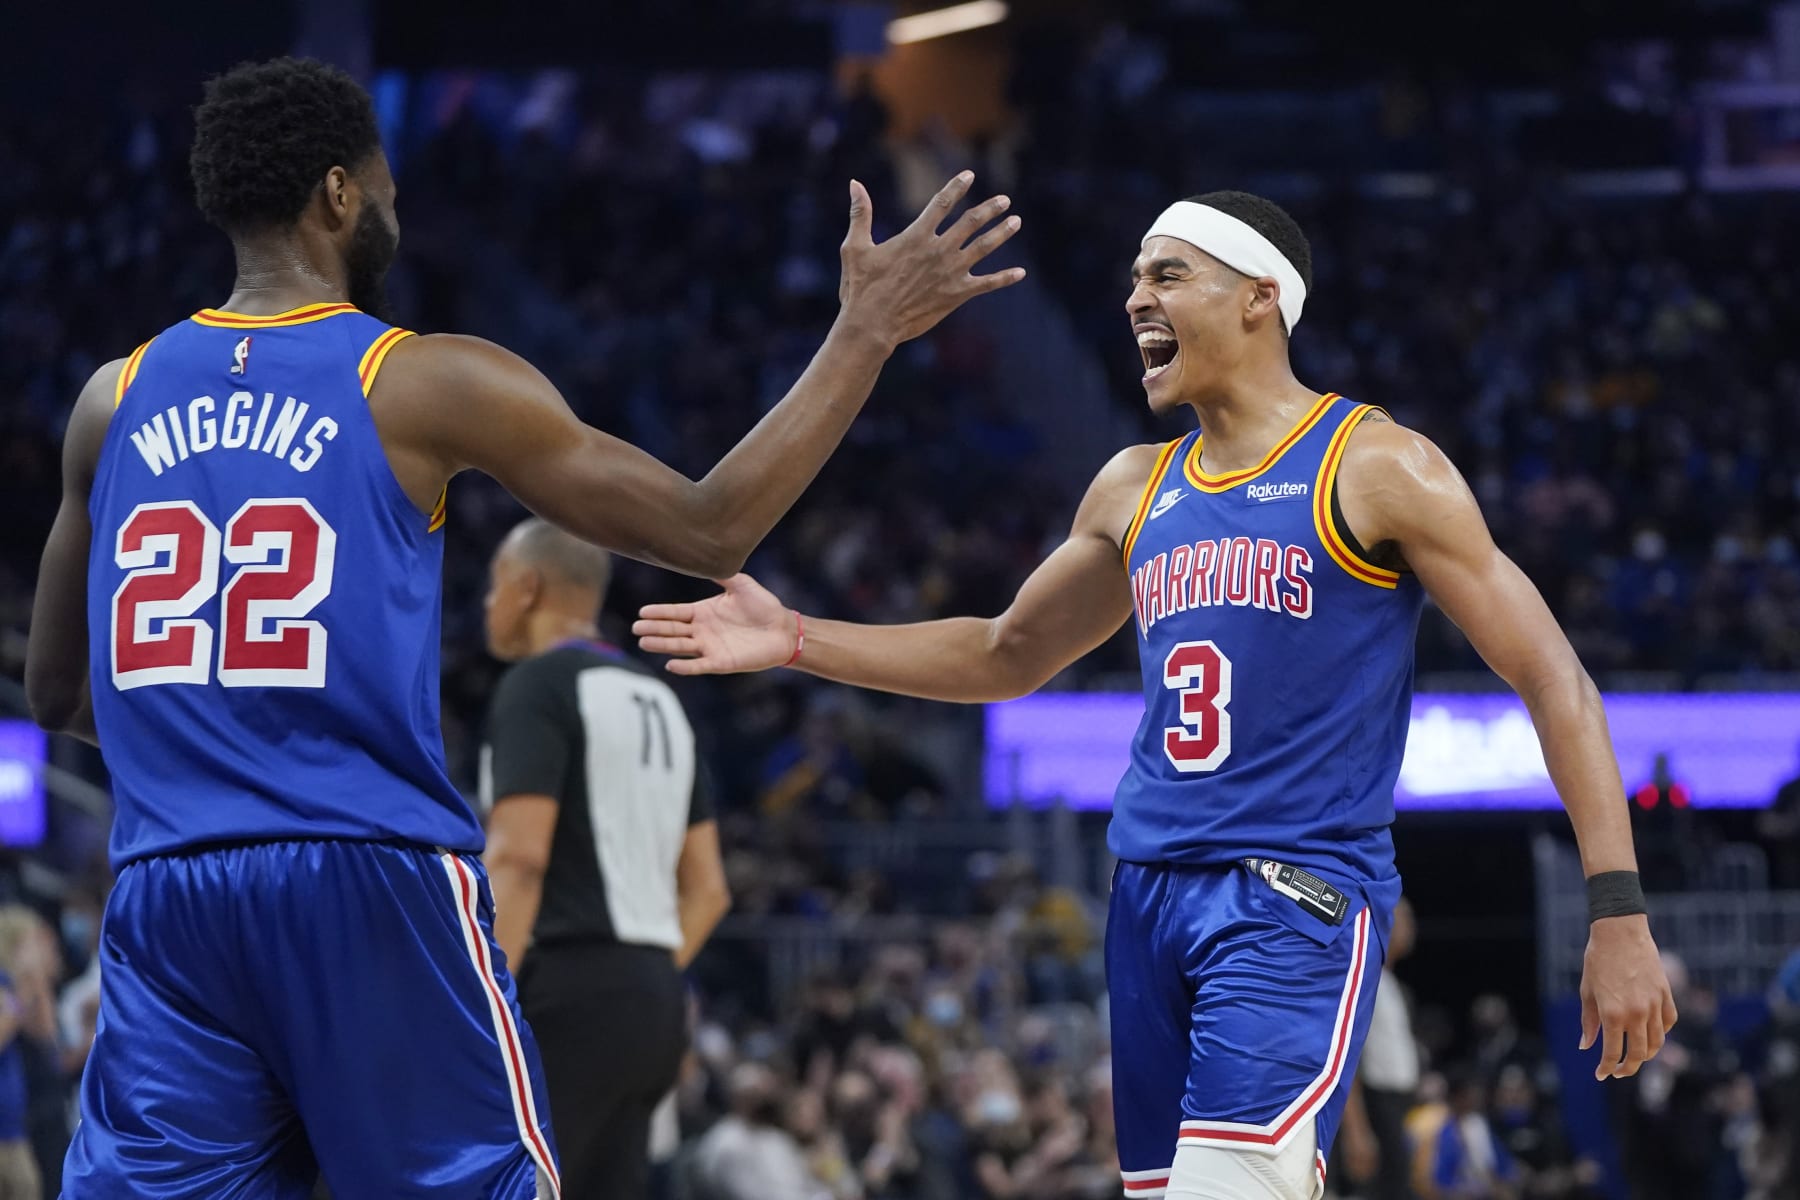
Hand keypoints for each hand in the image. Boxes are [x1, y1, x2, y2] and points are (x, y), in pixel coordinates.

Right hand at [635, 574, 795, 674]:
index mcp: (703, 612)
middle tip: (636, 629)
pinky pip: (699, 665)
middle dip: (654, 630)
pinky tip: (670, 664)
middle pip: (672, 630)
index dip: (659, 613)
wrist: (783, 629)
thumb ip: (723, 575)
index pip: (675, 613)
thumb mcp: (741, 585)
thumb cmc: (764, 606)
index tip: (642, 612)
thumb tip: (704, 558)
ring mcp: (710, 647)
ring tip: (644, 643)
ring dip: (663, 646)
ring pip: (680, 647)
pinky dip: (685, 667)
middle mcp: (702, 630)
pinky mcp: (721, 662)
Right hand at [837, 172, 1024, 348]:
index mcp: (916, 236)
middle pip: (971, 222)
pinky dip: (1004, 278)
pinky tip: (1020, 273)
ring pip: (984, 247)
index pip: (942, 203)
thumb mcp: (855, 247)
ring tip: (1016, 222)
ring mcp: (950, 272)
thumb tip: (854, 183)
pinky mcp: (957, 295)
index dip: (957, 187)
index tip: (969, 175)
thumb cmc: (861, 288)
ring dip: (1002, 233)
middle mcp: (938, 250)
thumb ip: (861, 214)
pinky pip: (986, 284)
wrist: (873, 325)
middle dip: (990, 209)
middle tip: (1005, 200)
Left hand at [1579, 913, 1677, 1079]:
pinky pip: (1668, 1022)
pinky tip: (1651, 1034)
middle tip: (1618, 1072)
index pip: (1612, 1053)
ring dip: (1646, 1054)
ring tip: (1634, 1056)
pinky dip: (1661, 1033)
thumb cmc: (1597, 961)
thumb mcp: (1587, 992)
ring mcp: (1654, 1005)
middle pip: (1638, 1054)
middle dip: (1628, 1068)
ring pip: (1657, 1042)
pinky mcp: (1666, 995)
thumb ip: (1589, 1022)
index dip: (1606, 1067)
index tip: (1601, 1075)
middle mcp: (1636, 1013)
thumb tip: (1586, 1047)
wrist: (1620, 933)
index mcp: (1612, 1014)